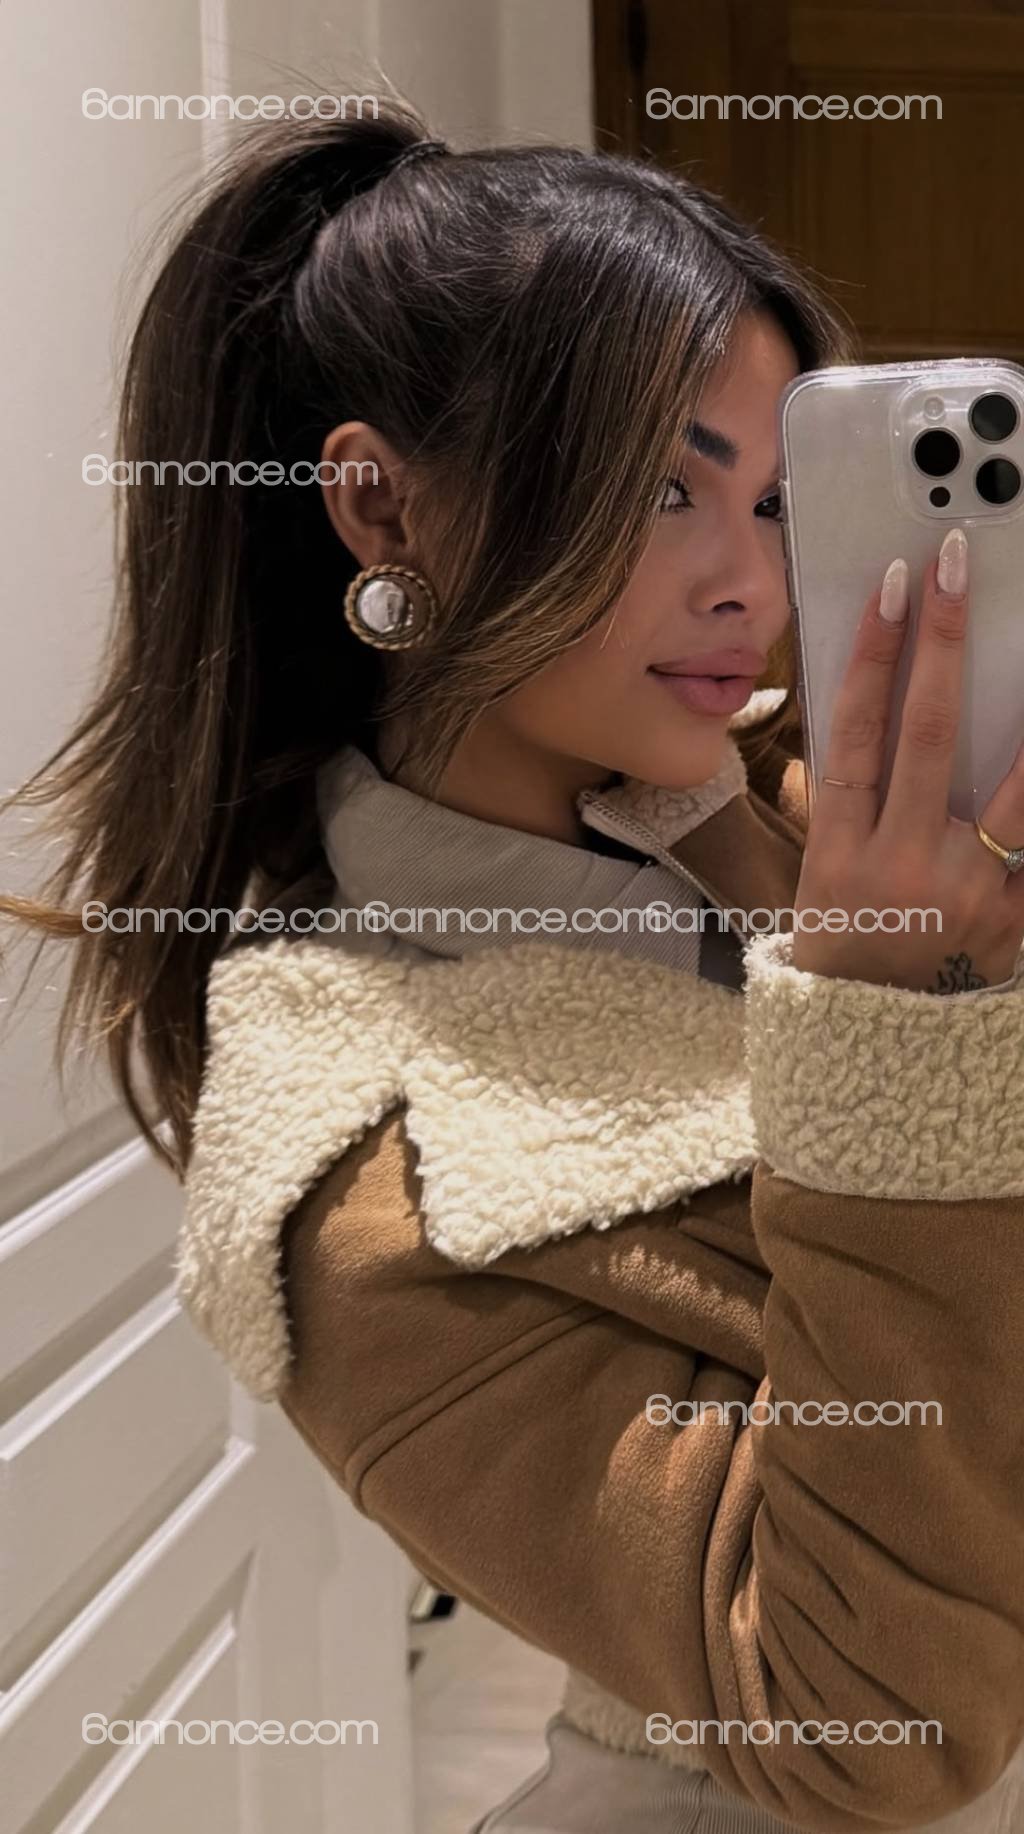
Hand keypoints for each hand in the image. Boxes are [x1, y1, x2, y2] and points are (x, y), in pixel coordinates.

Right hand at [790, 527, 1023, 992]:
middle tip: (955, 568)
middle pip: (926, 737)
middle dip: (941, 645)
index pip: (855, 735)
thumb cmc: (842, 951)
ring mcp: (964, 896)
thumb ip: (846, 804)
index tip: (892, 588)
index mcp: (840, 852)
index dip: (872, 658)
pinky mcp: (1012, 925)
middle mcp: (901, 866)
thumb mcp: (820, 879)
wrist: (870, 1049)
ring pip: (1015, 796)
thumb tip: (872, 717)